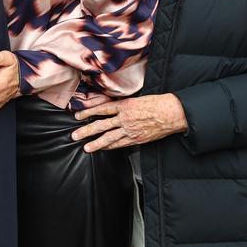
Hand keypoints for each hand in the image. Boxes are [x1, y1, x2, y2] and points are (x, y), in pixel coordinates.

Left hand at [72, 93, 187, 151]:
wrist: (171, 113)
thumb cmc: (157, 103)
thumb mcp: (137, 98)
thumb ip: (124, 104)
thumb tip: (113, 108)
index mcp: (124, 105)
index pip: (102, 109)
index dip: (88, 112)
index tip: (78, 116)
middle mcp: (125, 118)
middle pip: (101, 125)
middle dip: (87, 131)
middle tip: (75, 135)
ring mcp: (130, 130)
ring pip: (109, 137)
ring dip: (96, 143)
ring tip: (86, 147)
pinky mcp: (137, 139)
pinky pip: (121, 144)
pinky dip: (111, 147)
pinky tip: (103, 148)